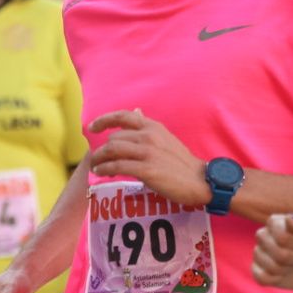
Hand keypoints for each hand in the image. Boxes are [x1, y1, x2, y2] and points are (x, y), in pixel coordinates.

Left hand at [87, 109, 208, 205]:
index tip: (92, 127)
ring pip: (112, 151)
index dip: (104, 120)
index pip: (122, 116)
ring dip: (99, 159)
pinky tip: (101, 173)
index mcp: (153, 127)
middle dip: (102, 149)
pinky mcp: (146, 170)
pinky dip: (105, 169)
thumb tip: (136, 112)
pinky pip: (117, 166)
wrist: (199, 180)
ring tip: (96, 167)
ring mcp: (147, 153)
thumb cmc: (182, 162)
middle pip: (114, 138)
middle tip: (98, 159)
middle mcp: (149, 136)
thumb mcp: (166, 138)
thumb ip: (148, 128)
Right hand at [253, 214, 292, 289]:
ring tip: (292, 263)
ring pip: (271, 267)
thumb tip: (289, 218)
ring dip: (287, 269)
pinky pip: (262, 278)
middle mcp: (263, 235)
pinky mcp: (258, 270)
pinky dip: (276, 279)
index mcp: (274, 222)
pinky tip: (282, 274)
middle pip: (277, 253)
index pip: (281, 237)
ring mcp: (259, 253)